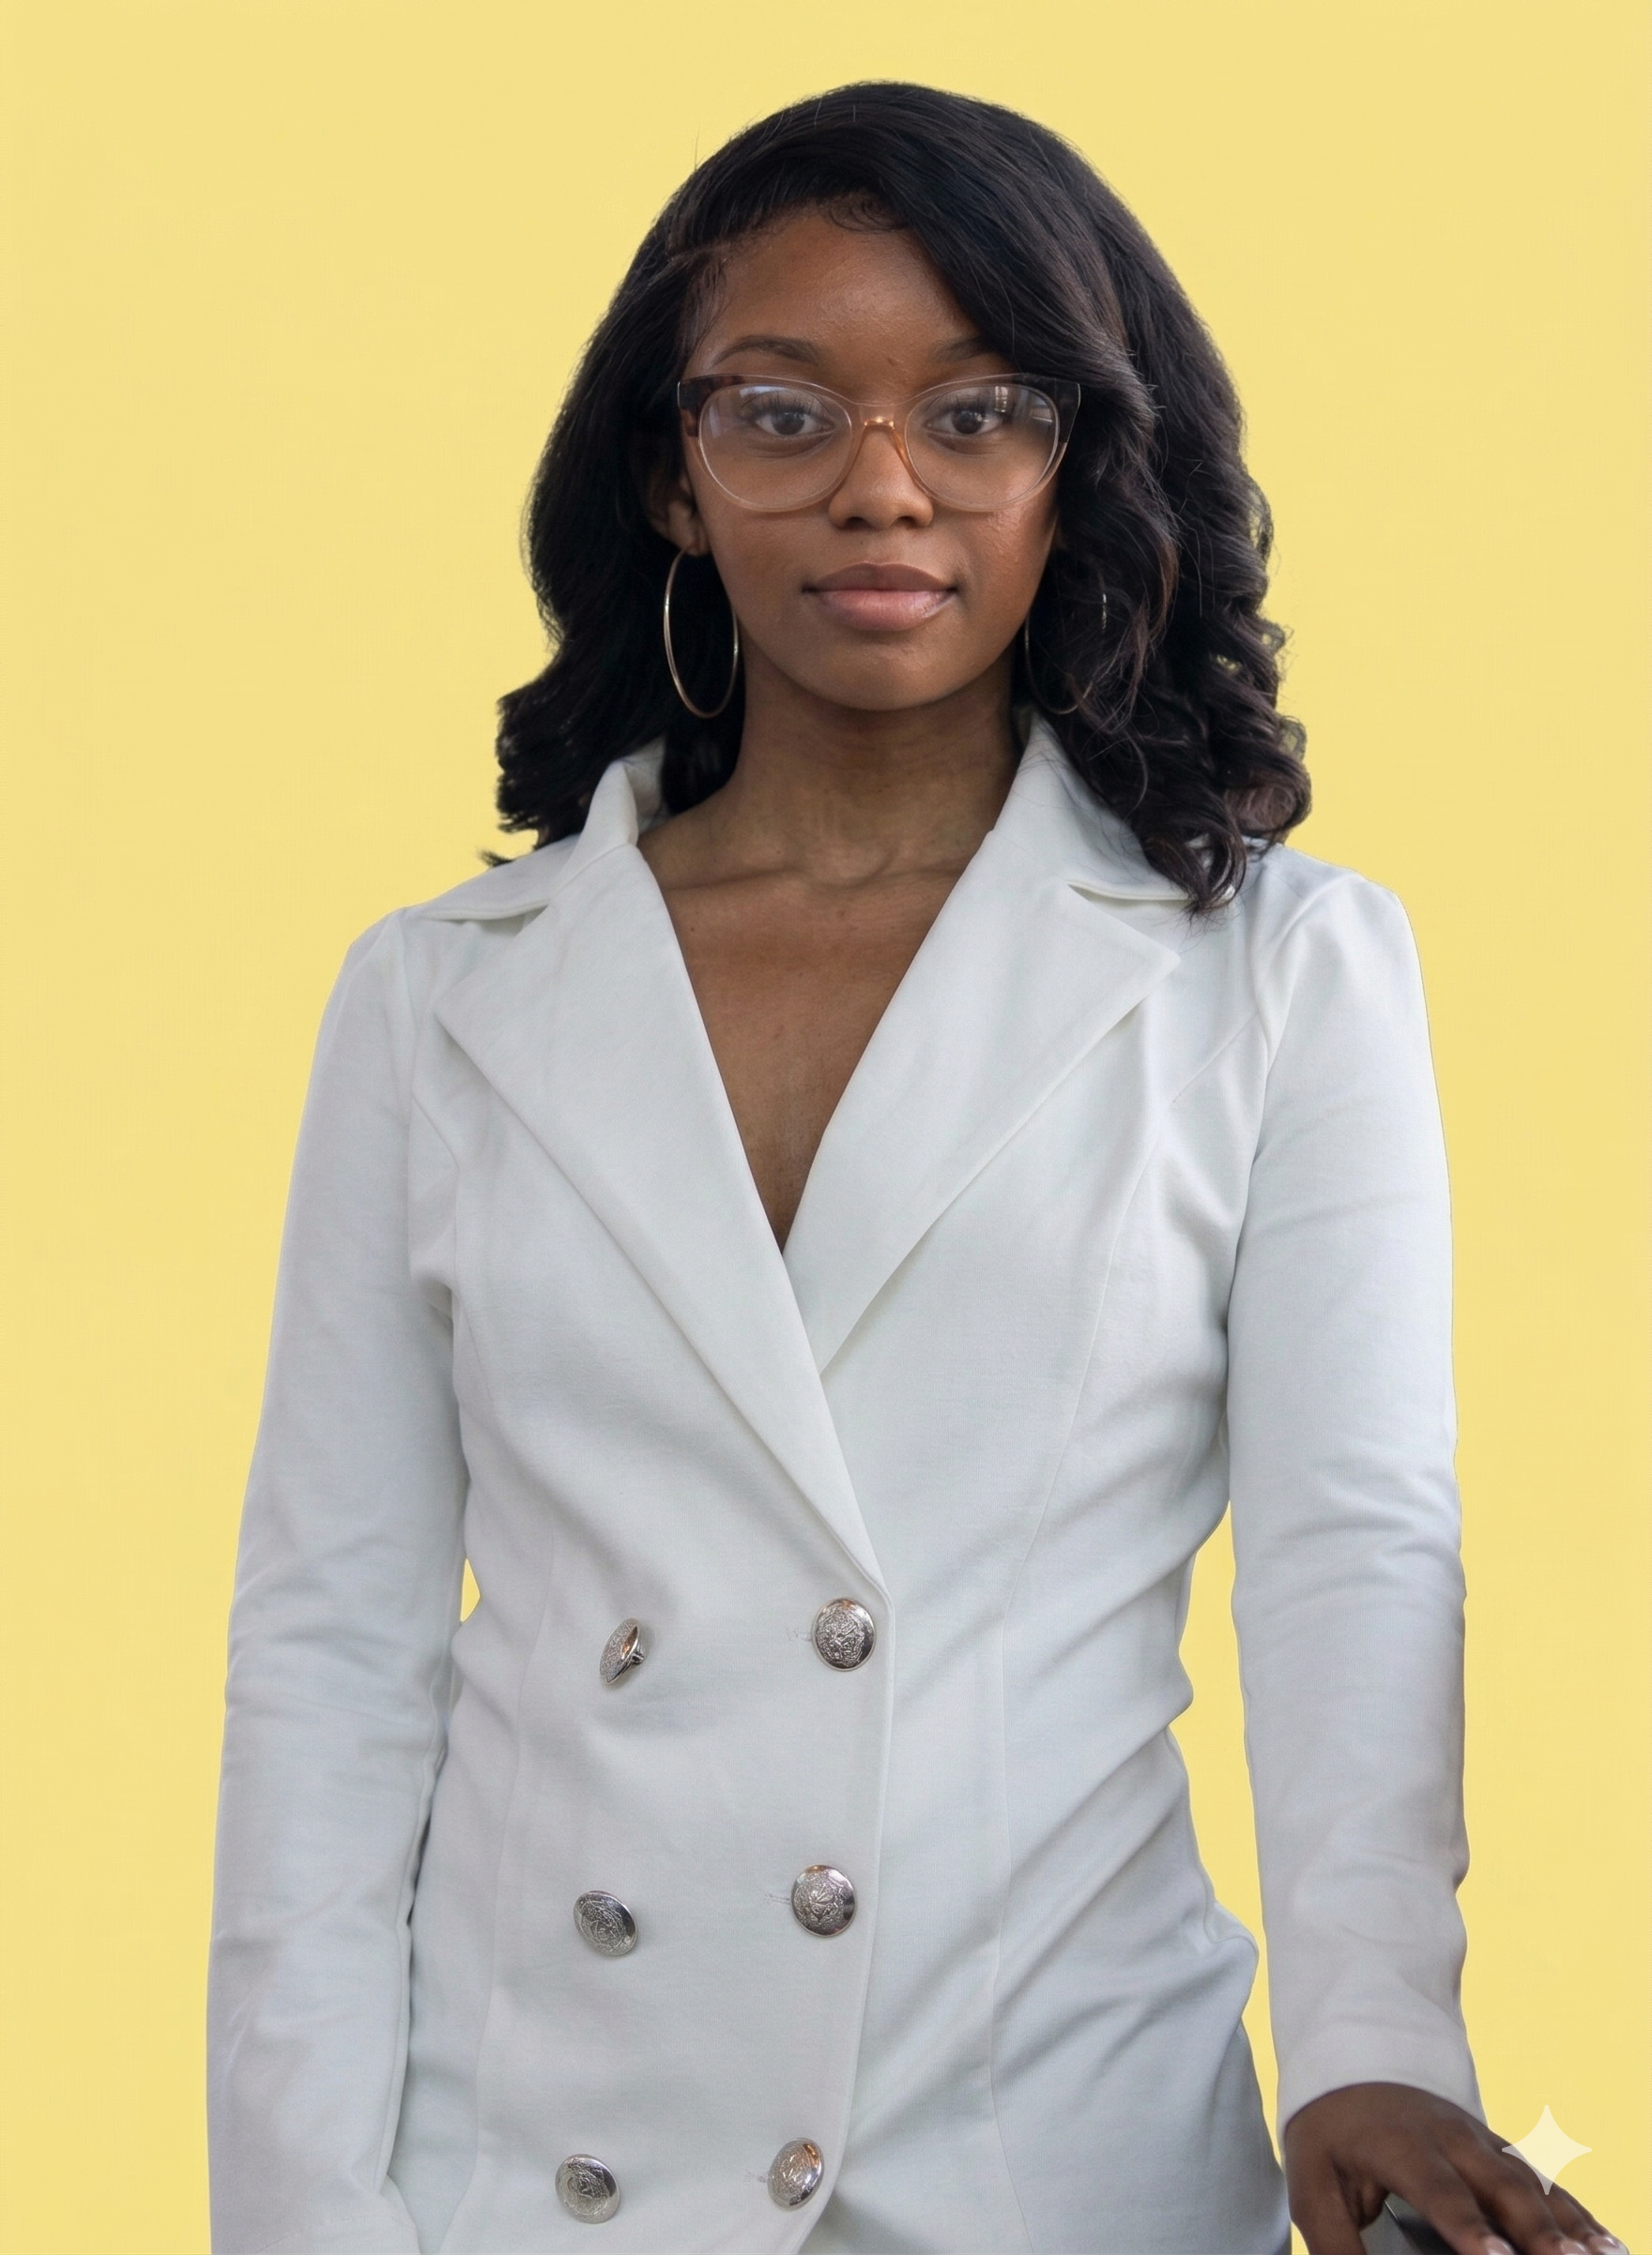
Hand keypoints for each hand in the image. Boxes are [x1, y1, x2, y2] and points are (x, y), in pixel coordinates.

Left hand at [1283, 2082, 1627, 2254]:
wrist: (1353, 2066)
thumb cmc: (1331, 2136)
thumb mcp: (1311, 2184)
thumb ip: (1336, 2242)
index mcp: (1400, 2144)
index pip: (1439, 2188)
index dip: (1468, 2226)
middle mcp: (1451, 2139)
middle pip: (1501, 2187)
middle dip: (1538, 2231)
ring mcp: (1484, 2144)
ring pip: (1534, 2185)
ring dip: (1570, 2226)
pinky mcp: (1502, 2155)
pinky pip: (1546, 2184)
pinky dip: (1579, 2216)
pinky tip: (1608, 2246)